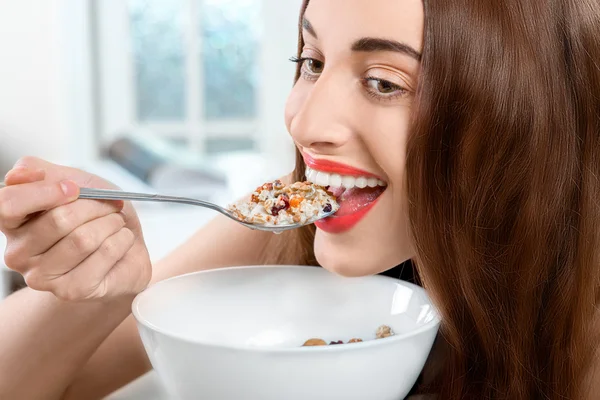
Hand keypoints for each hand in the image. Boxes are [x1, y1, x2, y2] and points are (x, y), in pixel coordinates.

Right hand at [0, 157, 151, 300]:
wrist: (124, 248)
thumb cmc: (94, 216)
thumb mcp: (72, 182)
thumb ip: (42, 172)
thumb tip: (22, 173)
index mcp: (12, 223)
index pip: (7, 204)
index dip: (45, 191)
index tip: (74, 187)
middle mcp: (18, 253)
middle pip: (58, 219)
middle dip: (95, 206)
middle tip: (109, 206)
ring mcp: (43, 277)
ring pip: (84, 238)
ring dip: (111, 223)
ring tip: (116, 223)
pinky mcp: (72, 290)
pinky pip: (105, 253)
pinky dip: (122, 240)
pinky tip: (121, 241)